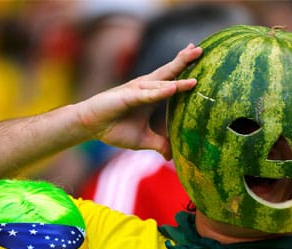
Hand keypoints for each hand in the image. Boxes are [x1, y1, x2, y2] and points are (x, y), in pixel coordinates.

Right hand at [75, 44, 201, 157]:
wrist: (91, 127)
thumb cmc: (115, 129)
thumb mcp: (143, 140)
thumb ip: (159, 144)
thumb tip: (172, 156)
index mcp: (151, 95)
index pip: (172, 79)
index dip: (184, 68)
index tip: (199, 56)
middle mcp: (145, 88)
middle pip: (169, 71)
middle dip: (184, 60)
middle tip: (200, 49)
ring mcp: (137, 91)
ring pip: (161, 81)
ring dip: (177, 73)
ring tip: (194, 70)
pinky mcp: (128, 97)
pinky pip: (147, 95)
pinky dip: (160, 92)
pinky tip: (173, 88)